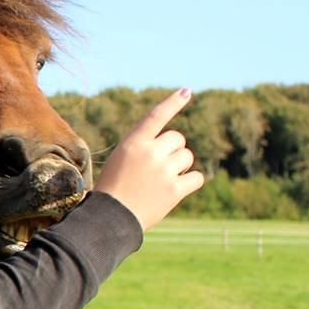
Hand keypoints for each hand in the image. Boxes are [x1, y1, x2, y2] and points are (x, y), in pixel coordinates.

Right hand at [94, 88, 203, 231]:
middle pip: (178, 139)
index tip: (187, 91)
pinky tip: (176, 189)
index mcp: (134, 142)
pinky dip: (190, 182)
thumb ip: (144, 147)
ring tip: (162, 180)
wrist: (112, 217)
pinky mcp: (175, 190)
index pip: (157, 115)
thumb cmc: (113, 187)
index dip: (173, 102)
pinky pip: (196, 177)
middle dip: (173, 150)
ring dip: (180, 166)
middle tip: (159, 167)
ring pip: (187, 157)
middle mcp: (150, 152)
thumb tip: (176, 143)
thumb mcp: (121, 159)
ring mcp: (164, 170)